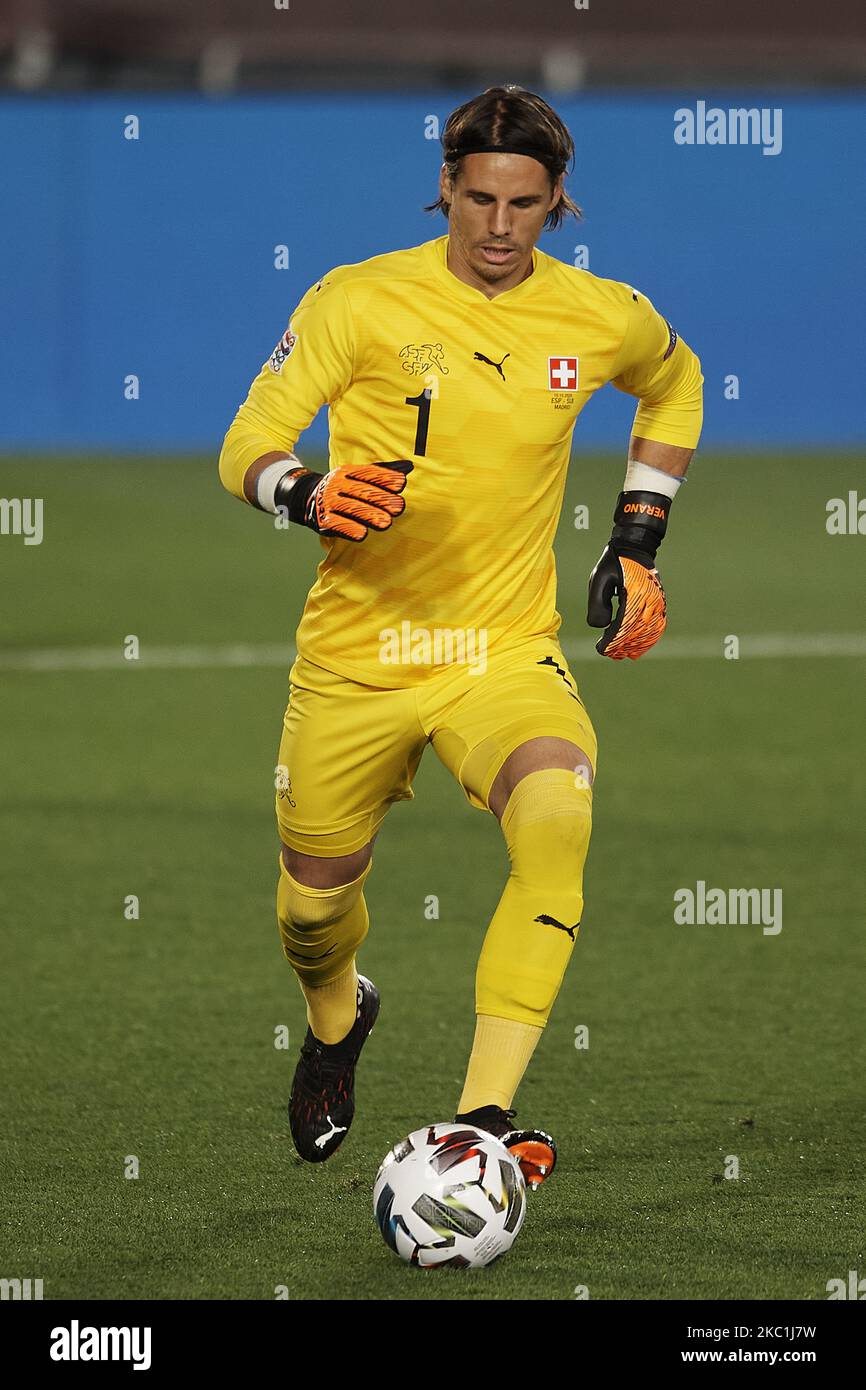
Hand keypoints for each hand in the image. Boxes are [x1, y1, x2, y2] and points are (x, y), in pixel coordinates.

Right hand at [306, 460, 412, 541]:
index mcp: (347, 472)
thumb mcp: (359, 477)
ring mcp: (329, 502)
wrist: (308, 498)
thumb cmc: (343, 488)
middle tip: (399, 508)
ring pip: (350, 509)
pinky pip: (337, 524)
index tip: (401, 484)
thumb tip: (410, 466)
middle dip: (381, 499)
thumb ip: (383, 472)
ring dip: (368, 516)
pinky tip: (362, 535)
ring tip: (386, 523)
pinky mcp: (323, 520)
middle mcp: (336, 485)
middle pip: (360, 491)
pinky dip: (349, 530)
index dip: (384, 478)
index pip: (367, 473)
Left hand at [587, 544, 666, 659]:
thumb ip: (598, 603)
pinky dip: (649, 639)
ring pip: (648, 632)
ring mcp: (657, 602)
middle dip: (621, 646)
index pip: (623, 625)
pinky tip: (638, 648)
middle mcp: (649, 599)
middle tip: (607, 653)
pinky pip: (658, 626)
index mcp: (633, 593)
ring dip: (635, 646)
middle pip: (636, 632)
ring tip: (621, 654)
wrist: (636, 546)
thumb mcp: (599, 578)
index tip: (601, 649)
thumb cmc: (613, 562)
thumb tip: (602, 627)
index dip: (612, 641)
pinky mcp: (660, 603)